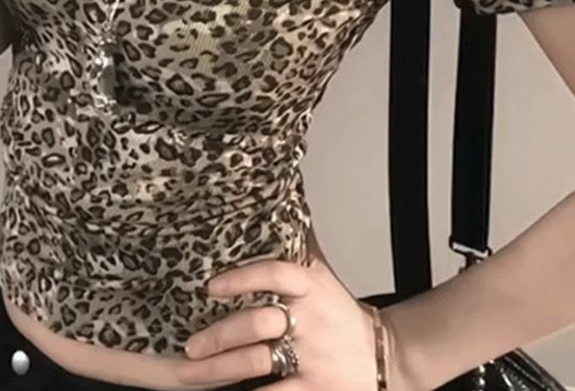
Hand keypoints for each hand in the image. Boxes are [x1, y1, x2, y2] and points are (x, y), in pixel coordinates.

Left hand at [177, 258, 381, 390]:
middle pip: (257, 324)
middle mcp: (309, 319)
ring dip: (218, 368)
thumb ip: (298, 245)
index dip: (241, 278)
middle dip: (219, 336)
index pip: (274, 273)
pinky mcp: (314, 389)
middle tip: (190, 344)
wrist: (384, 357)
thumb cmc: (341, 313)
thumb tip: (279, 202)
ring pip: (257, 361)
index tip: (212, 287)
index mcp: (309, 286)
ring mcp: (311, 357)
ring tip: (190, 372)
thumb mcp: (322, 275)